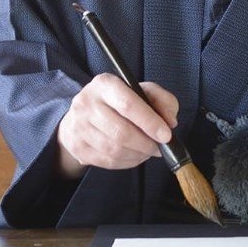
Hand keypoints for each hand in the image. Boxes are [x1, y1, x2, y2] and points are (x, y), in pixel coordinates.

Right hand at [56, 73, 178, 178]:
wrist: (81, 115)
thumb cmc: (117, 102)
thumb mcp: (141, 91)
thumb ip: (162, 100)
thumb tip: (170, 122)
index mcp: (104, 84)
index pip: (128, 104)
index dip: (150, 122)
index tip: (166, 135)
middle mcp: (87, 103)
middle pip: (121, 132)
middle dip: (146, 144)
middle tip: (159, 147)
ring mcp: (79, 126)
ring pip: (115, 150)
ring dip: (138, 154)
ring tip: (148, 151)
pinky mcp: (77, 146)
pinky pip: (108, 161)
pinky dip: (127, 162)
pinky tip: (134, 155)